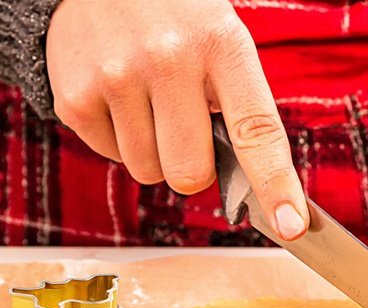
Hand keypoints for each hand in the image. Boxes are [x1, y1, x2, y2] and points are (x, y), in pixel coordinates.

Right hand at [46, 0, 307, 239]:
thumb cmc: (175, 18)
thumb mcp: (220, 40)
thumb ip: (239, 107)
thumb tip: (253, 188)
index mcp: (222, 44)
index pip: (257, 131)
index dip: (276, 186)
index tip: (291, 226)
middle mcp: (168, 58)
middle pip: (190, 175)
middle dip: (193, 167)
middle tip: (185, 127)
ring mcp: (117, 77)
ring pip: (149, 174)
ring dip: (154, 154)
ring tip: (148, 101)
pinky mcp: (75, 96)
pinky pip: (112, 157)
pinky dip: (119, 139)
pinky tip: (119, 96)